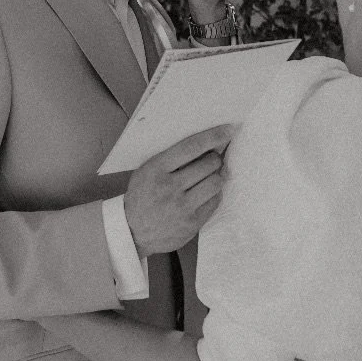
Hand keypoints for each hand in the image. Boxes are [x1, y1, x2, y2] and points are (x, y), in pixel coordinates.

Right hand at [123, 126, 232, 257]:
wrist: (133, 231)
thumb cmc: (142, 196)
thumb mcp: (147, 171)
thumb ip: (171, 158)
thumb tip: (206, 145)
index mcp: (156, 169)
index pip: (191, 147)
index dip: (213, 136)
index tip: (228, 130)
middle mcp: (170, 187)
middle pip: (208, 164)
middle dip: (215, 158)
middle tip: (213, 159)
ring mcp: (182, 206)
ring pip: (215, 182)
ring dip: (217, 175)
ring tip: (211, 175)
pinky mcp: (192, 222)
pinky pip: (215, 201)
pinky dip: (214, 193)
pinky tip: (207, 192)